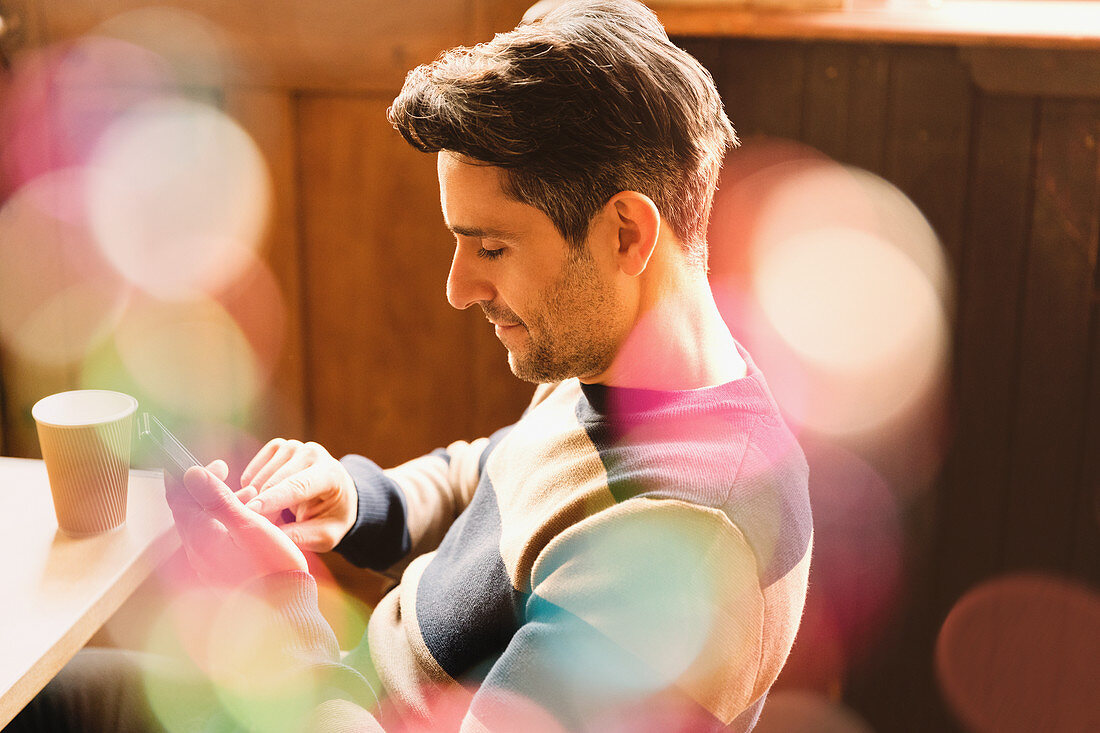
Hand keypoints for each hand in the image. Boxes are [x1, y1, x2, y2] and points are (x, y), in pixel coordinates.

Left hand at [165, 460, 308, 585]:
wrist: (283, 609)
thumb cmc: (271, 567)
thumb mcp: (248, 524)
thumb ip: (218, 498)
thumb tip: (192, 474)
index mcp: (200, 536)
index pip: (178, 497)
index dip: (188, 474)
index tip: (208, 463)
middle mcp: (197, 550)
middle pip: (189, 509)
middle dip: (206, 487)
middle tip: (225, 472)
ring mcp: (207, 563)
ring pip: (203, 523)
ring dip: (219, 503)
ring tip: (247, 494)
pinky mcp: (219, 572)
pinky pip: (214, 539)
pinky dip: (226, 522)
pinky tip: (247, 520)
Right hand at [239, 439, 357, 552]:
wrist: (337, 494)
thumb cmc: (331, 517)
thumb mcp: (325, 535)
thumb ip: (301, 536)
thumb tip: (270, 537)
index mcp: (330, 474)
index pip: (298, 486)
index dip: (273, 498)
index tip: (250, 510)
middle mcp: (312, 453)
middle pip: (274, 481)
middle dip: (261, 508)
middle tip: (262, 531)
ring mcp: (294, 446)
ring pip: (260, 477)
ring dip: (256, 500)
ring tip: (272, 517)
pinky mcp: (278, 446)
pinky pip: (253, 471)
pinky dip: (251, 489)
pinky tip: (263, 499)